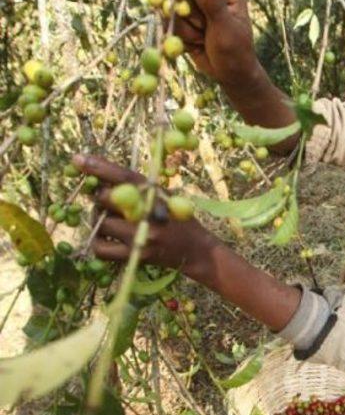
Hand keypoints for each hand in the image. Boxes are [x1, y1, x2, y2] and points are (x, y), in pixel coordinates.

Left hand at [72, 154, 219, 278]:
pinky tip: (106, 239)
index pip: (123, 176)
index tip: (78, 159)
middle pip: (107, 199)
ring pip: (102, 224)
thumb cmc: (176, 219)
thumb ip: (138, 189)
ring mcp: (142, 235)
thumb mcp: (163, 196)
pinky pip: (102, 248)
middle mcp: (149, 212)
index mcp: (156, 193)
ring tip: (108, 222)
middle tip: (104, 202)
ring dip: (99, 221)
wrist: (196, 250)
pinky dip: (98, 243)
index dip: (99, 167)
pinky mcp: (137, 255)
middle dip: (100, 198)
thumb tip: (99, 183)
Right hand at [172, 0, 256, 85]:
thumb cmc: (236, 52)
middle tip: (201, 25)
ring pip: (171, 2)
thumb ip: (213, 2)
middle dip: (183, 5)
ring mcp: (193, 1)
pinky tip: (194, 44)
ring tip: (203, 38)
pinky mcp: (181, 17)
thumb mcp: (226, 29)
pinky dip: (176, 35)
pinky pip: (166, 19)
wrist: (229, 75)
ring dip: (183, 26)